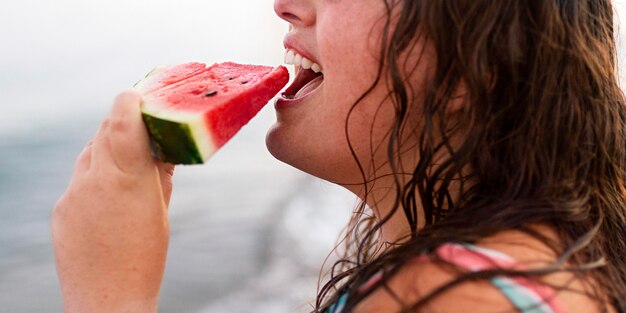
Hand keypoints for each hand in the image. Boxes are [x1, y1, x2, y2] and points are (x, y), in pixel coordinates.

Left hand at [51, 90, 174, 312]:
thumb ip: (159, 176)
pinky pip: (79, 179)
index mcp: (126, 179)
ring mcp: (72, 195)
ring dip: (109, 148)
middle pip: (103, 131)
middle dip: (123, 123)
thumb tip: (163, 150)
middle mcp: (93, 180)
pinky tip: (111, 195)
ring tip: (131, 161)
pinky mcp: (61, 210)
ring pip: (90, 153)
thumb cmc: (144, 261)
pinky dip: (96, 175)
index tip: (142, 94)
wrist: (107, 302)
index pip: (121, 119)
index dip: (130, 101)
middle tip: (143, 123)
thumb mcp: (161, 214)